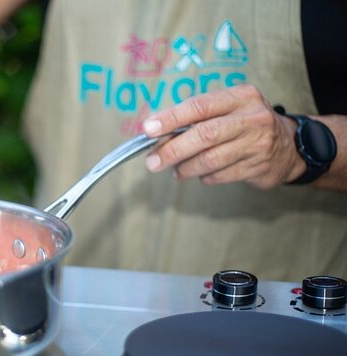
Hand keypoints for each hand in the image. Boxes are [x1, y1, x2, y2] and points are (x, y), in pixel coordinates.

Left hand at [141, 84, 303, 188]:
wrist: (290, 146)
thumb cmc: (244, 124)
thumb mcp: (227, 110)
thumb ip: (195, 118)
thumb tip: (155, 133)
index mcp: (240, 97)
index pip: (199, 106)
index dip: (171, 118)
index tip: (148, 129)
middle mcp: (252, 117)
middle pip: (204, 135)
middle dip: (172, 150)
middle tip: (153, 162)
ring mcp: (258, 143)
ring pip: (211, 159)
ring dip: (186, 168)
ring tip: (176, 170)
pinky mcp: (259, 167)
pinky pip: (221, 175)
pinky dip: (205, 177)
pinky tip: (201, 174)